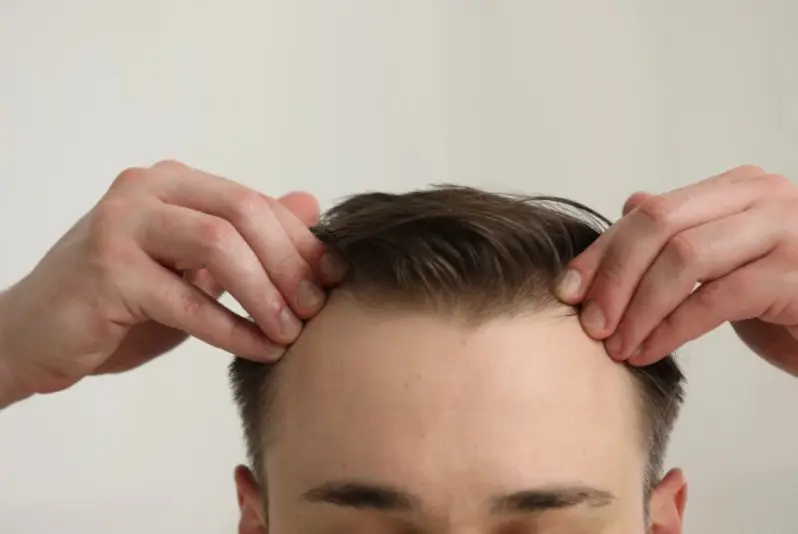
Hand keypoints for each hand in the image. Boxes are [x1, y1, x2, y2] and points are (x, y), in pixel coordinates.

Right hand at [0, 160, 344, 405]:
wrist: (35, 333)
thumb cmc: (122, 302)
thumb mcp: (195, 267)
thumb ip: (247, 236)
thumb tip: (311, 205)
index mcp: (174, 183)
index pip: (254, 201)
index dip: (301, 241)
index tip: (334, 278)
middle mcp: (146, 190)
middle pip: (242, 213)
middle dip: (289, 264)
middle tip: (316, 308)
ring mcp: (121, 224)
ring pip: (217, 245)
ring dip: (264, 293)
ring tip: (291, 332)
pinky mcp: (105, 270)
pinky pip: (186, 300)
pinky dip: (231, 327)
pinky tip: (259, 349)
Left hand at [555, 165, 797, 374]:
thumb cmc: (786, 298)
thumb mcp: (727, 262)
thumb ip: (684, 232)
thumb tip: (629, 204)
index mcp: (737, 189)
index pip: (651, 212)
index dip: (603, 252)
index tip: (568, 289)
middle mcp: (763, 198)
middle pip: (660, 225)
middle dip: (614, 276)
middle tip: (588, 322)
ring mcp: (785, 232)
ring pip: (683, 258)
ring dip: (638, 307)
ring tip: (615, 344)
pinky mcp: (797, 275)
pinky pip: (715, 299)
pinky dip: (670, 329)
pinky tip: (647, 351)